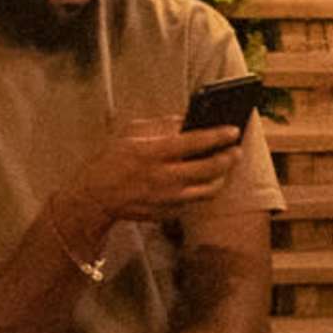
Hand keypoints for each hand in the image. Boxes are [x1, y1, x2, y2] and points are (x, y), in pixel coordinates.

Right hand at [76, 118, 247, 226]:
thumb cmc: (113, 159)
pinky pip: (196, 201)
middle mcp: (165, 178)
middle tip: (236, 149)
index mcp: (154, 153)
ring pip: (210, 190)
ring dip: (222, 176)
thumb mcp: (131, 133)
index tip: (234, 130)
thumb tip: (189, 119)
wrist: (96, 196)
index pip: (195, 142)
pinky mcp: (170, 213)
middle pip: (210, 168)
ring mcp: (170, 199)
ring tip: (227, 165)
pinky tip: (208, 179)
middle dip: (229, 157)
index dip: (218, 135)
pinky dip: (204, 189)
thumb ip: (161, 125)